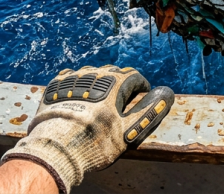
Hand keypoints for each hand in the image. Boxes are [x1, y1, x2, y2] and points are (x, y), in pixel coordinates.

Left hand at [2, 65, 174, 193]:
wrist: (56, 149)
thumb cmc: (96, 142)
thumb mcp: (129, 130)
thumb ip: (150, 110)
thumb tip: (167, 93)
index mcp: (116, 81)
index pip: (135, 77)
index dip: (140, 89)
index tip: (139, 99)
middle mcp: (95, 73)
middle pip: (114, 73)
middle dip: (120, 86)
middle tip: (118, 105)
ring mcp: (74, 77)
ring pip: (92, 74)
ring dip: (99, 84)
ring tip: (97, 103)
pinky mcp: (56, 84)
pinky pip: (72, 77)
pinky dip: (78, 86)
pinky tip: (78, 99)